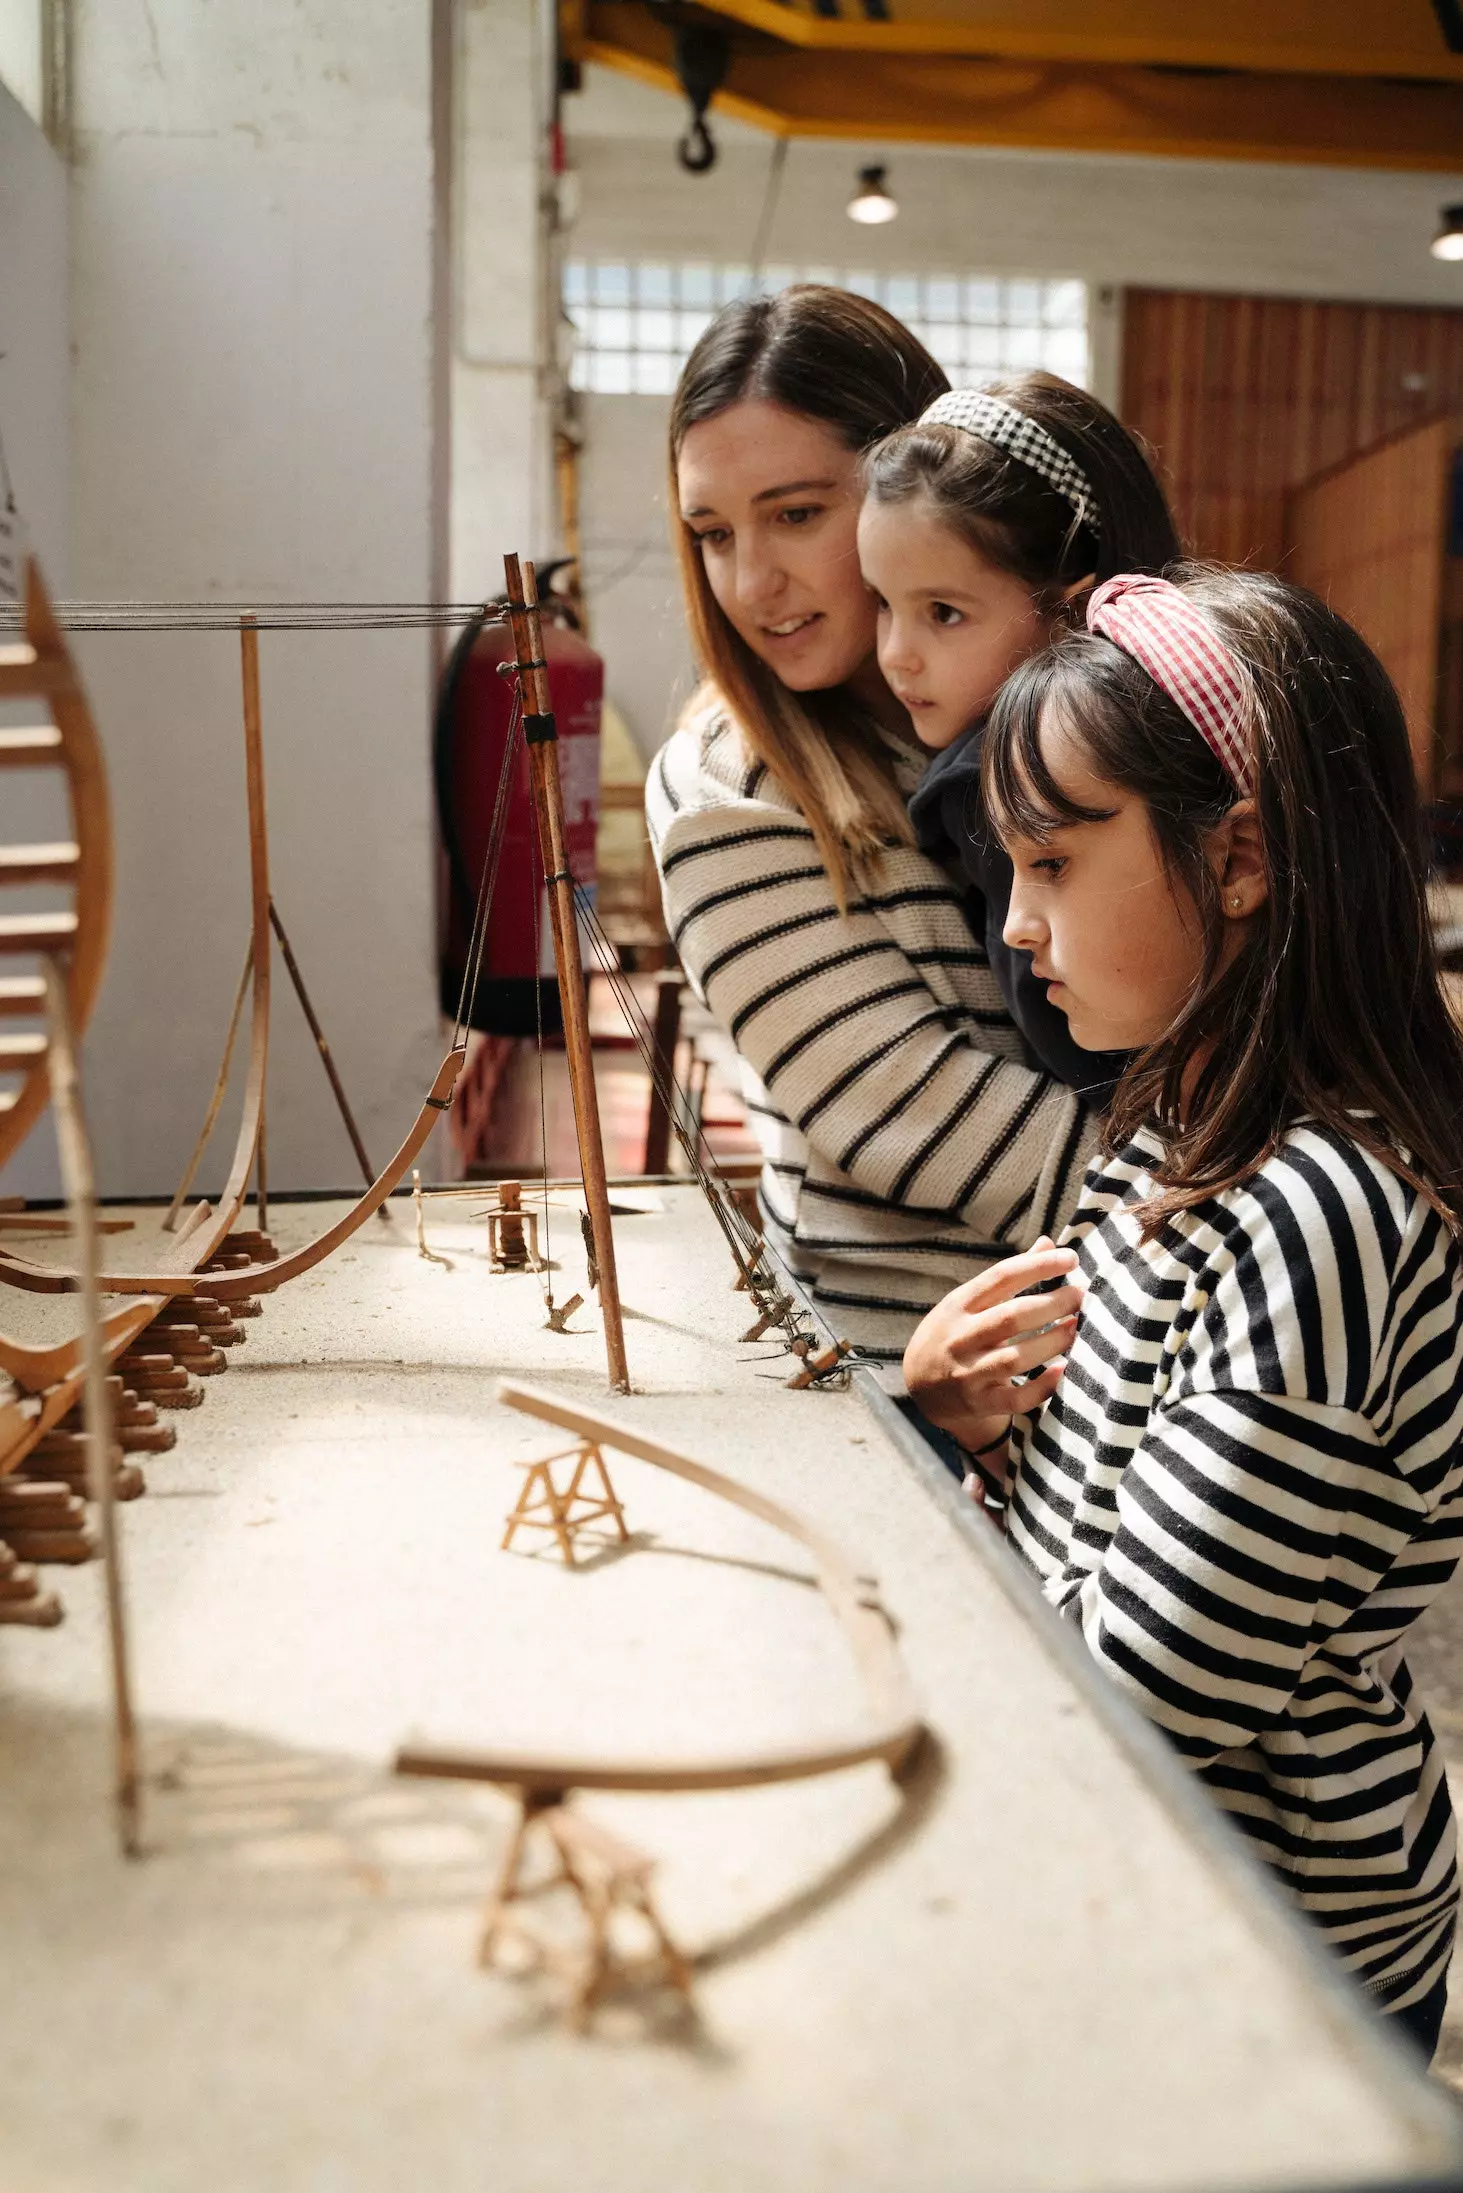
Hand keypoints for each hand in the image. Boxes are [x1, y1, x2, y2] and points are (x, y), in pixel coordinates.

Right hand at [903, 1238, 1082, 1480]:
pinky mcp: (979, 1404)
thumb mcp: (967, 1302)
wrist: (918, 1389)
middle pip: (1012, 1317)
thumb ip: (1007, 1278)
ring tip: (1077, 1328)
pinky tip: (1063, 1370)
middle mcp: (961, 1338)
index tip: (1071, 1259)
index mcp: (959, 1305)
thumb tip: (1047, 1243)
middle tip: (1080, 1296)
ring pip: (1016, 1358)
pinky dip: (1042, 1386)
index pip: (1001, 1277)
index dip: (1038, 1266)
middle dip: (1052, 1304)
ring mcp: (968, 1374)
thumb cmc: (952, 1335)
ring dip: (1052, 1341)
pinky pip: (1016, 1398)